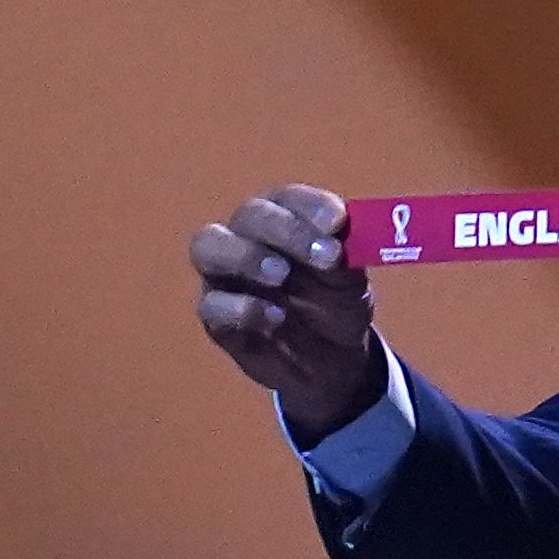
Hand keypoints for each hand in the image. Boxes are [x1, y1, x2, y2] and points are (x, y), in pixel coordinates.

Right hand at [191, 184, 376, 440]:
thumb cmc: (336, 304)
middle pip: (250, 215)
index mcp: (286, 217)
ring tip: (281, 275)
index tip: (338, 222)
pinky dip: (242, 308)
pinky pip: (212, 304)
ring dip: (246, 255)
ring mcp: (225, 274)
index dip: (312, 206)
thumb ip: (342, 262)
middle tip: (324, 254)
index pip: (290, 198)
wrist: (329, 360)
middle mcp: (247, 236)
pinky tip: (276, 318)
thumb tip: (336, 247)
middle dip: (286, 230)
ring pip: (208, 245)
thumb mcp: (350, 284)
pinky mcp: (215, 316)